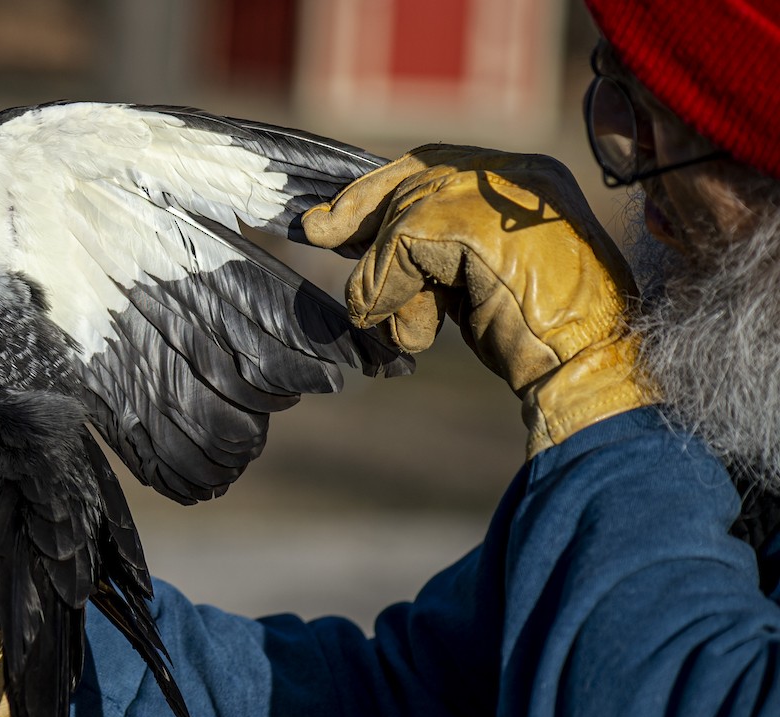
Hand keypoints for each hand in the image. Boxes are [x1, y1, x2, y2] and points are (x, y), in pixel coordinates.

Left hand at [303, 144, 654, 455]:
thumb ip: (435, 251)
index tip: (335, 217)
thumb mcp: (479, 280)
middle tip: (315, 230)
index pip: (436, 165)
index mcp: (528, 178)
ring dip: (385, 279)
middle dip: (360, 210)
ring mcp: (497, 190)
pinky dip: (389, 289)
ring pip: (402, 215)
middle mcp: (517, 171)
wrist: (588, 364)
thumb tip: (357, 237)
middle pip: (412, 175)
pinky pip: (397, 245)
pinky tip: (418, 331)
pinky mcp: (469, 221)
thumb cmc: (540, 336)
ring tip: (412, 327)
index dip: (381, 190)